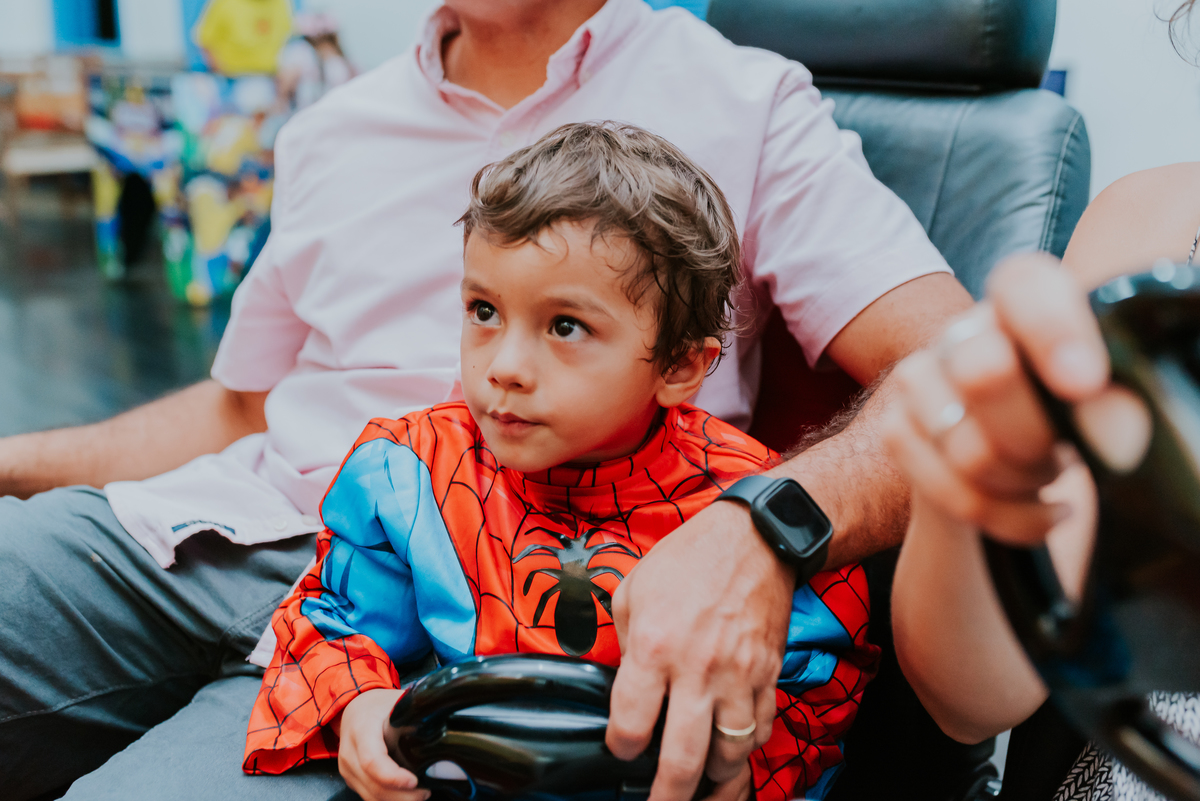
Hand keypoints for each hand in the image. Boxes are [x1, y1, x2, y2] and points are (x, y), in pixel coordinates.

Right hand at [337, 689, 428, 800]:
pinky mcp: (351, 779)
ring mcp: (347, 768)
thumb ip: (417, 711)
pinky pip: (368, 796)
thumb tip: (444, 719)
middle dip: (401, 796)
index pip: (372, 760)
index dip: (392, 776)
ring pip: (370, 796)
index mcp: (361, 729)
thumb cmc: (379, 706)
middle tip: (425, 792)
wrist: (354, 711)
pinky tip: (406, 795)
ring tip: (420, 795)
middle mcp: (350, 752)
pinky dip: (388, 800)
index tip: (414, 780)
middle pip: (373, 784)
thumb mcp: (397, 702)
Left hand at [607, 499, 791, 800]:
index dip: (620, 747)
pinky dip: (747, 748)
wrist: (755, 538)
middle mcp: (698, 669)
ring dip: (712, 779)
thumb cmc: (689, 560)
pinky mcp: (768, 675)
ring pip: (729, 755)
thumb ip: (624, 642)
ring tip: (698, 788)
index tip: (621, 748)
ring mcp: (739, 676)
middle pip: (682, 759)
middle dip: (666, 795)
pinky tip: (732, 752)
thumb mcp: (633, 591)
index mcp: (655, 647)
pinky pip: (761, 729)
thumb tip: (623, 683)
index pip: (630, 725)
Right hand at [883, 252, 1151, 546]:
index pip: (1023, 288)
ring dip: (1025, 482)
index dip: (1052, 331)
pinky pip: (951, 491)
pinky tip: (1043, 512)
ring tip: (1052, 477)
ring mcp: (919, 378)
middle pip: (983, 375)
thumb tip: (1100, 424)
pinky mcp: (897, 430)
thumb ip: (1113, 399)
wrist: (1017, 458)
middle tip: (1068, 453)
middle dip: (1036, 435)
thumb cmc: (1074, 415)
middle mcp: (961, 331)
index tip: (1084, 385)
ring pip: (970, 450)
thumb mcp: (1108, 398)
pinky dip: (1008, 517)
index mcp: (1020, 298)